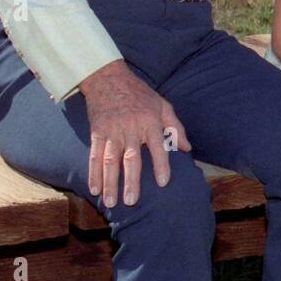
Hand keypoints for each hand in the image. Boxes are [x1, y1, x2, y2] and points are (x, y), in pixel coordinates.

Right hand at [78, 60, 190, 208]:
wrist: (108, 78)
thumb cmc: (140, 94)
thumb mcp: (163, 105)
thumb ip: (176, 127)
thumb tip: (187, 148)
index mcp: (150, 121)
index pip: (158, 146)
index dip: (161, 165)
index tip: (162, 183)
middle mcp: (131, 127)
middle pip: (131, 158)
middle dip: (131, 181)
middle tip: (132, 201)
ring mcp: (112, 131)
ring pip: (110, 160)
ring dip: (110, 182)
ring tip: (111, 202)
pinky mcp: (97, 132)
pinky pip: (94, 156)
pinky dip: (93, 173)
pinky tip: (94, 189)